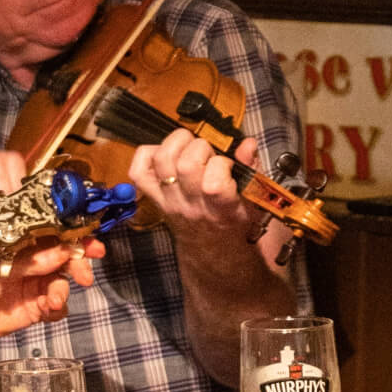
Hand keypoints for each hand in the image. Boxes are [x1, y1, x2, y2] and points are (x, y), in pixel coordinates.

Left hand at [0, 237, 104, 342]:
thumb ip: (32, 261)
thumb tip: (63, 251)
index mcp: (23, 245)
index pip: (56, 237)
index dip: (76, 239)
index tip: (93, 244)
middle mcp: (33, 264)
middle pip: (67, 260)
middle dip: (79, 265)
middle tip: (84, 274)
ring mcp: (34, 286)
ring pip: (64, 284)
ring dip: (64, 290)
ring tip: (53, 298)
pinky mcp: (34, 308)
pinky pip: (57, 307)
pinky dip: (58, 307)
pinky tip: (49, 309)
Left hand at [128, 129, 254, 242]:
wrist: (212, 247)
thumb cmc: (235, 219)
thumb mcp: (253, 198)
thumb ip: (251, 168)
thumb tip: (247, 144)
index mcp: (222, 208)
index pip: (214, 184)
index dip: (221, 164)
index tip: (228, 163)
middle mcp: (191, 205)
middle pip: (185, 165)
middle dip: (200, 146)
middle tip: (208, 151)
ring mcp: (169, 201)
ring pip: (162, 161)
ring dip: (176, 144)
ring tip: (189, 146)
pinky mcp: (154, 198)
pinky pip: (138, 171)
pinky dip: (147, 154)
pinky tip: (165, 154)